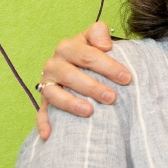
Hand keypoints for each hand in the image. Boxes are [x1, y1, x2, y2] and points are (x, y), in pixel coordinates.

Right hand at [34, 21, 131, 138]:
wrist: (75, 63)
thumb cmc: (91, 52)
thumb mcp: (95, 38)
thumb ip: (99, 33)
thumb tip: (105, 45)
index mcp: (67, 47)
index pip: (88, 56)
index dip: (108, 66)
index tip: (126, 78)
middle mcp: (54, 64)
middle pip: (71, 75)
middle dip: (92, 87)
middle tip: (112, 98)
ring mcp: (47, 83)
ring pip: (54, 94)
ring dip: (71, 103)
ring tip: (89, 111)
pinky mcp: (44, 100)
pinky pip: (41, 113)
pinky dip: (44, 124)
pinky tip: (49, 135)